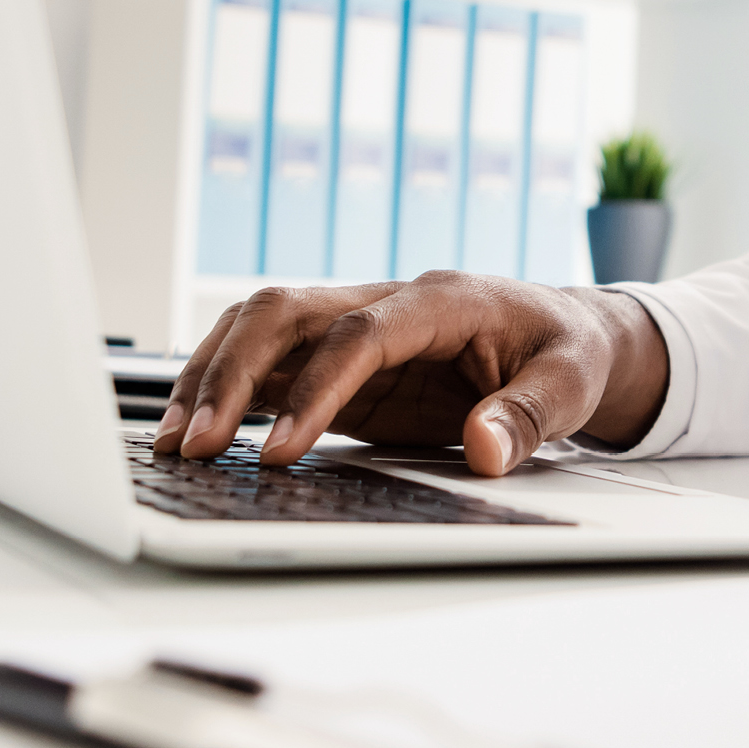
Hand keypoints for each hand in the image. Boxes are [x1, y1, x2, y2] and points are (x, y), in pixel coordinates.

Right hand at [154, 272, 669, 473]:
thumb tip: (488, 449)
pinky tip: (194, 435)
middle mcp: (385, 301)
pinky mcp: (340, 361)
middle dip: (232, 372)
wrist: (567, 334)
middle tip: (196, 444)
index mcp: (440, 298)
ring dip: (212, 377)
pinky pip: (270, 363)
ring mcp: (355, 326)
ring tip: (175, 444)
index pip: (359, 331)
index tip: (283, 449)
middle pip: (286, 312)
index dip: (317, 387)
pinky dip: (225, 391)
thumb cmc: (568, 350)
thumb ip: (531, 414)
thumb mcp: (572, 382)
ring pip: (261, 327)